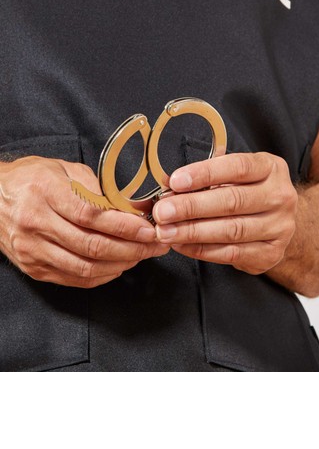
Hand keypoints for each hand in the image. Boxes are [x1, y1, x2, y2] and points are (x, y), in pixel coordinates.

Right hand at [0, 156, 169, 287]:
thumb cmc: (31, 179)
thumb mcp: (63, 169)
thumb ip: (96, 187)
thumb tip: (131, 207)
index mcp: (45, 193)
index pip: (91, 216)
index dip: (125, 226)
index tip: (149, 228)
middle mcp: (36, 223)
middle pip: (92, 245)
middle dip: (132, 248)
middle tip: (156, 244)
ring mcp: (33, 250)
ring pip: (86, 267)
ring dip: (121, 264)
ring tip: (143, 255)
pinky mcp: (33, 268)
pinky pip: (75, 279)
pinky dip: (102, 275)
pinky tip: (120, 266)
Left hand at [153, 152, 296, 274]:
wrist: (279, 222)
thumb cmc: (249, 192)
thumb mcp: (234, 174)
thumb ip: (206, 175)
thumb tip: (168, 181)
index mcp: (270, 168)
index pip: (238, 167)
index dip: (205, 173)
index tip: (176, 181)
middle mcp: (280, 196)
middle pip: (233, 201)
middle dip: (192, 207)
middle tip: (163, 211)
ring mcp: (279, 227)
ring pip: (231, 230)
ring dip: (193, 232)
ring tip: (166, 231)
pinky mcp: (271, 253)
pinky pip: (232, 253)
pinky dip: (203, 250)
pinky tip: (182, 245)